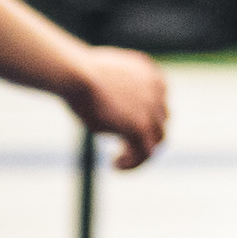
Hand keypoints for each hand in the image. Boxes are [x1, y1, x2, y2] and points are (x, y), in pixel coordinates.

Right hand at [69, 46, 170, 169]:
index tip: (122, 128)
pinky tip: (114, 164)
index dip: (143, 117)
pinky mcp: (140, 126)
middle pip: (159, 121)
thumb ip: (113, 88)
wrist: (76, 74)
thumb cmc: (77, 73)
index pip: (157, 101)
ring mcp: (152, 109)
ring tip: (117, 160)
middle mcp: (157, 91)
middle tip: (124, 146)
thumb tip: (106, 98)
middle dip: (143, 135)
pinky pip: (145, 153)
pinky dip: (132, 162)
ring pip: (156, 139)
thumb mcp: (101, 74)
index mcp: (150, 75)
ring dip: (139, 153)